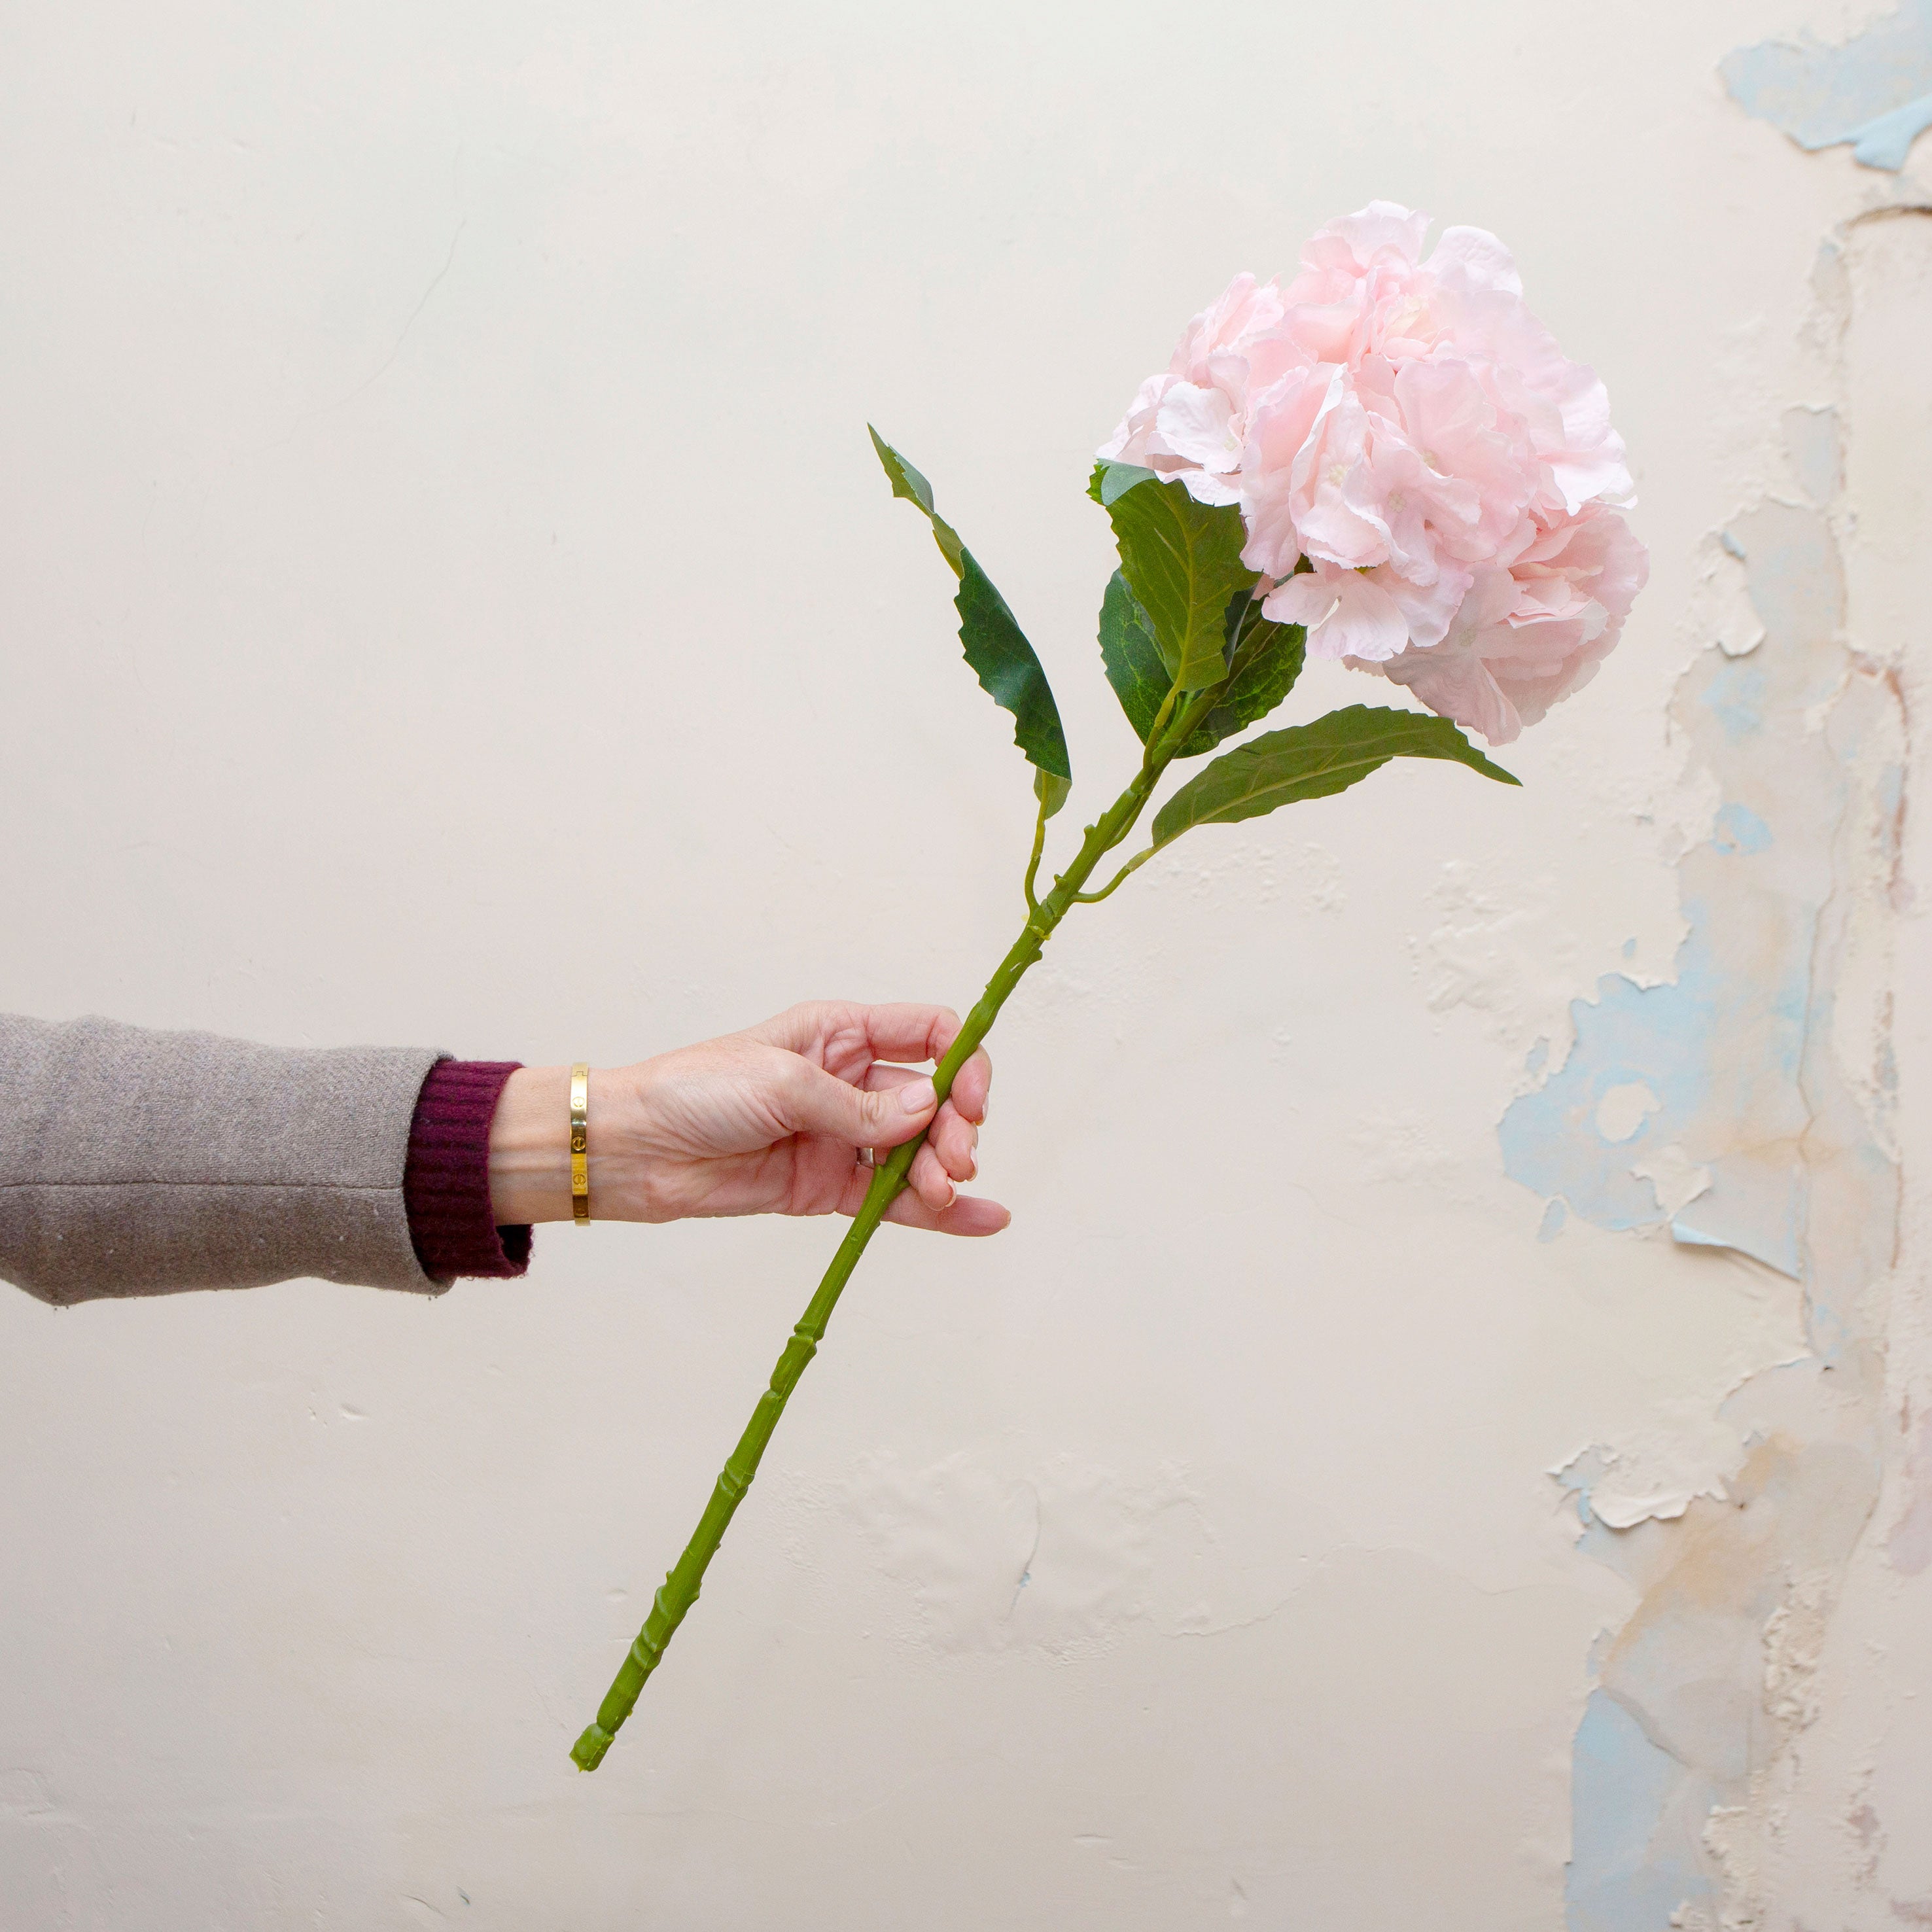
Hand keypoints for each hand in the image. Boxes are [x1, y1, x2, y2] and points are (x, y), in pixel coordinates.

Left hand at [486, 1002, 1004, 1235]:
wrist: (635, 1149)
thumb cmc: (694, 1091)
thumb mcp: (781, 1082)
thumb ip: (858, 1104)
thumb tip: (927, 1110)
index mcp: (839, 1034)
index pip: (927, 1034)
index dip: (961, 1062)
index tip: (970, 1098)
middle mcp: (849, 1082)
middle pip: (932, 1100)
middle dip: (955, 1128)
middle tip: (954, 1159)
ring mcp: (841, 1137)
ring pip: (917, 1153)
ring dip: (943, 1173)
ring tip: (943, 1193)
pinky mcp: (827, 1186)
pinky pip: (894, 1199)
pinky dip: (937, 1211)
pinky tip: (980, 1219)